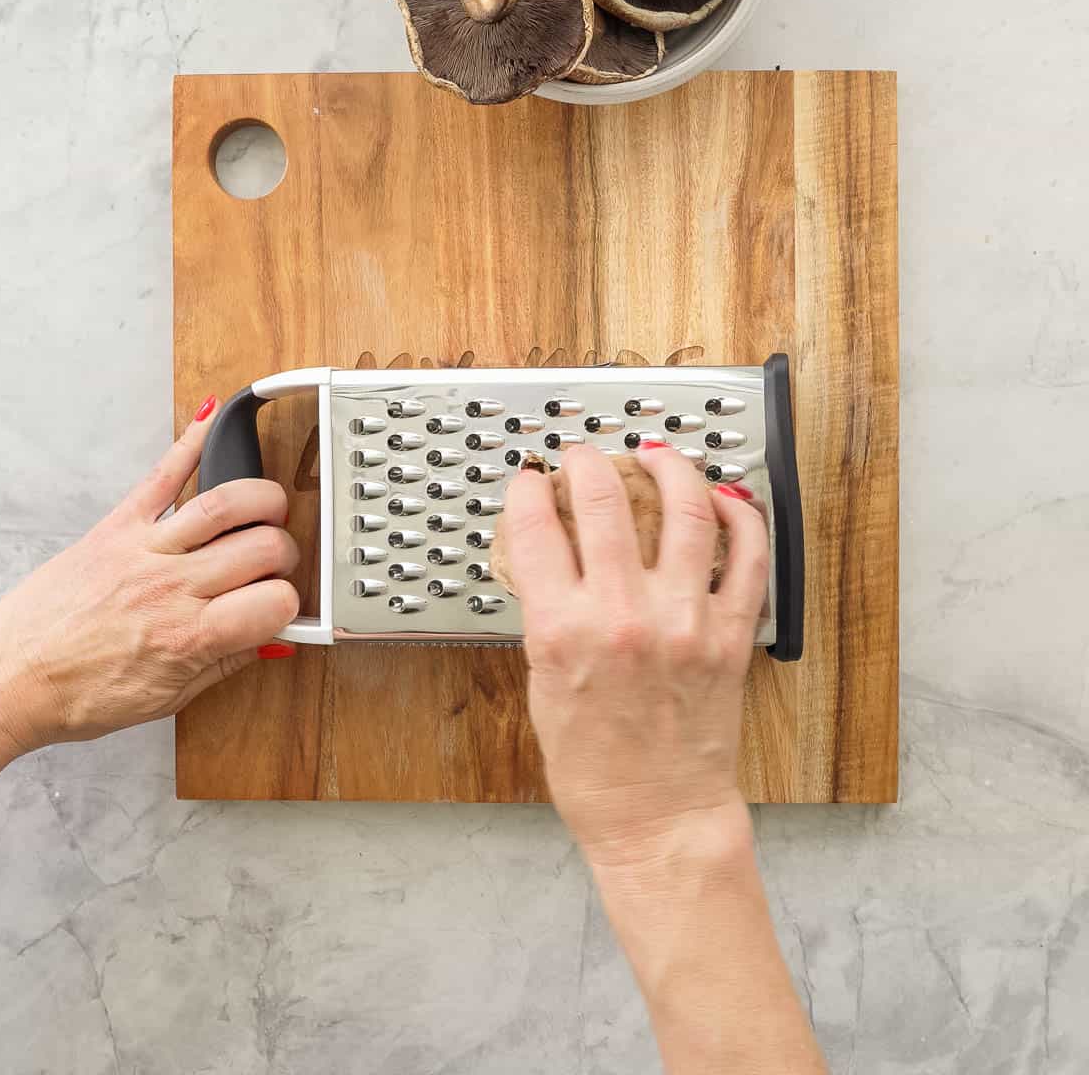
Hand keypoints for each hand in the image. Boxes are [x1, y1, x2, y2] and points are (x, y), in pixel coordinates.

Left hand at [0, 396, 300, 755]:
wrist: (7, 680)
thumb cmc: (77, 695)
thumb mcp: (166, 698)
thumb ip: (227, 663)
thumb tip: (273, 638)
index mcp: (189, 637)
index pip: (276, 602)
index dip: (291, 605)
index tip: (282, 608)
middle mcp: (172, 587)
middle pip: (264, 548)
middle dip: (286, 554)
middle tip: (275, 565)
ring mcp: (144, 550)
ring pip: (226, 504)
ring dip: (263, 500)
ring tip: (267, 511)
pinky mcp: (115, 527)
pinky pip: (161, 476)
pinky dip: (191, 442)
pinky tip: (212, 419)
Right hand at [501, 443, 768, 864]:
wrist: (656, 816)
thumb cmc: (593, 767)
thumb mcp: (541, 684)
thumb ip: (548, 612)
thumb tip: (551, 554)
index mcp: (562, 631)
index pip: (535, 529)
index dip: (525, 491)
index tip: (527, 480)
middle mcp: (623, 617)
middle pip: (604, 501)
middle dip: (586, 463)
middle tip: (583, 456)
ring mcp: (684, 621)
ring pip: (686, 512)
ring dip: (670, 469)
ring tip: (656, 456)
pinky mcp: (729, 635)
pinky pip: (747, 556)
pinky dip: (738, 517)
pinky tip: (720, 500)